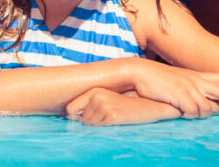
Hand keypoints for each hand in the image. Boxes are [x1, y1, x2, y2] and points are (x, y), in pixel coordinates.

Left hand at [66, 88, 180, 125]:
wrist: (148, 106)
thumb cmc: (125, 104)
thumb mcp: (107, 99)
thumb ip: (89, 104)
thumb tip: (69, 115)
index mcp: (94, 90)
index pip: (70, 108)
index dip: (74, 117)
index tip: (80, 118)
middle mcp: (97, 96)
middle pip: (80, 119)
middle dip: (89, 121)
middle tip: (104, 117)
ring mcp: (104, 105)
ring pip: (89, 124)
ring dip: (98, 124)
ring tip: (111, 117)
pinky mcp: (112, 115)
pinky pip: (99, 127)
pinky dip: (104, 127)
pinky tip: (115, 119)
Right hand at [130, 60, 218, 118]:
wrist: (139, 72)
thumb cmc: (156, 78)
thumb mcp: (177, 79)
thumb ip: (189, 86)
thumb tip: (198, 99)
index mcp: (195, 75)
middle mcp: (195, 80)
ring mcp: (188, 88)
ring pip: (207, 108)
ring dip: (201, 114)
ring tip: (191, 113)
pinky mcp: (179, 96)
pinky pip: (192, 112)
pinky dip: (189, 116)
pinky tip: (181, 113)